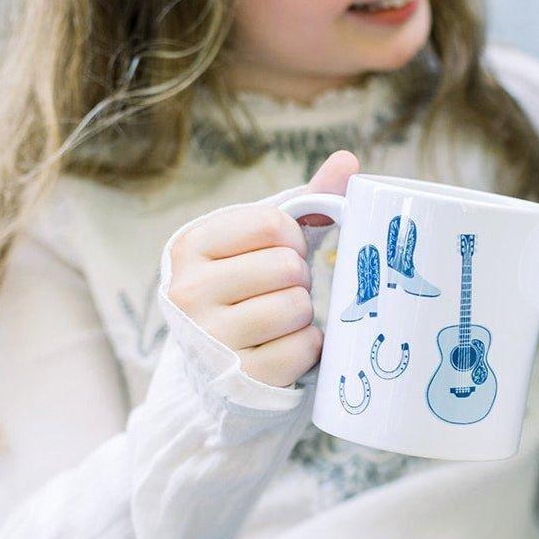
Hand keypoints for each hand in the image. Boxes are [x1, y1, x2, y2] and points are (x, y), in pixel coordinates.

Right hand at [168, 151, 358, 386]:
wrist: (219, 371)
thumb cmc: (247, 293)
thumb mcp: (262, 245)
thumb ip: (306, 203)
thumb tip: (349, 160)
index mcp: (190, 247)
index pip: (271, 224)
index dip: (293, 239)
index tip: (281, 254)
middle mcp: (189, 292)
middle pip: (287, 266)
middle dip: (299, 279)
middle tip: (283, 292)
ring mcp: (211, 339)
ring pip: (297, 306)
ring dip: (304, 314)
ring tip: (282, 321)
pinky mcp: (241, 378)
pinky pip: (304, 347)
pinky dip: (309, 347)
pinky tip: (286, 348)